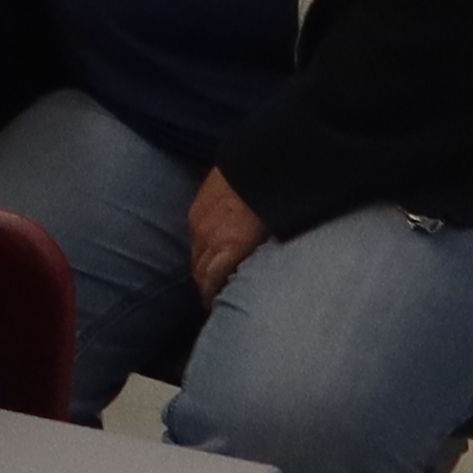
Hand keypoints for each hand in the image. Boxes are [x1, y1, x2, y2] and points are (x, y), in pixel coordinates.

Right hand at [186, 170, 265, 300]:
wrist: (267, 161)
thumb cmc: (278, 201)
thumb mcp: (276, 235)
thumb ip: (262, 260)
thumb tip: (262, 279)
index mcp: (228, 245)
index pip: (209, 283)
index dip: (212, 300)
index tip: (218, 311)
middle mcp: (208, 235)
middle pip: (198, 273)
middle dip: (206, 288)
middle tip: (217, 302)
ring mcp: (199, 219)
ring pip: (194, 255)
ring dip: (203, 269)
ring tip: (215, 280)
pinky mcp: (197, 206)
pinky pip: (194, 236)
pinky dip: (202, 248)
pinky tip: (213, 251)